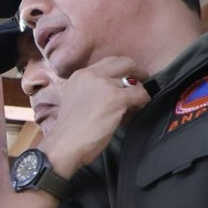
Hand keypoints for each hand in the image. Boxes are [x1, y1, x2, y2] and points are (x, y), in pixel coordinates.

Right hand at [37, 55, 151, 175]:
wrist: (64, 146)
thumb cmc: (69, 131)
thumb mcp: (75, 100)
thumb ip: (91, 91)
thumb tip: (115, 90)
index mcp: (80, 75)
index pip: (108, 62)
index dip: (122, 69)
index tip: (129, 79)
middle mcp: (91, 75)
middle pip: (124, 62)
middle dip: (137, 71)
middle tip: (143, 82)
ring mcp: (104, 85)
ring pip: (134, 80)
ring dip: (139, 92)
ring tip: (137, 104)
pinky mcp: (116, 98)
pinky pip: (140, 94)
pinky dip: (143, 102)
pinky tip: (139, 110)